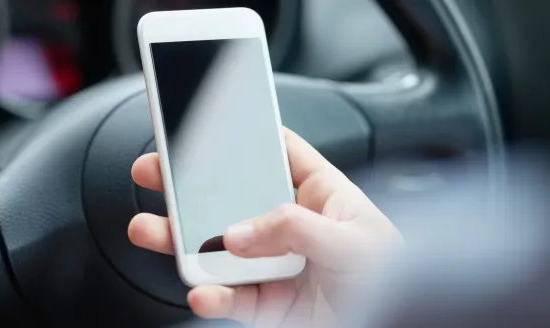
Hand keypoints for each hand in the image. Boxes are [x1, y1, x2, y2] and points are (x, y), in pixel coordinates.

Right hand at [129, 128, 401, 326]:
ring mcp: (275, 267)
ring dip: (182, 240)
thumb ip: (297, 230)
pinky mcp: (266, 305)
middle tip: (157, 172)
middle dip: (191, 186)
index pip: (279, 154)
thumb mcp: (357, 243)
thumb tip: (240, 233)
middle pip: (232, 198)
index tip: (207, 123)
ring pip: (218, 248)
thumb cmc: (396, 285)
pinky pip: (228, 297)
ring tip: (152, 230)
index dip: (244, 137)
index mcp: (321, 197)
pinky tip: (201, 291)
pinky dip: (209, 295)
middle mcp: (292, 228)